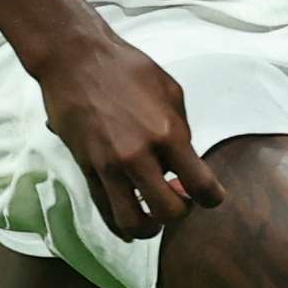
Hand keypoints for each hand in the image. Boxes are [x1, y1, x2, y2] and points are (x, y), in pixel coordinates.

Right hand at [27, 23, 221, 239]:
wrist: (75, 60)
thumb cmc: (127, 69)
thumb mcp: (171, 91)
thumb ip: (181, 129)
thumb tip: (183, 160)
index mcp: (167, 133)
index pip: (200, 184)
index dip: (212, 199)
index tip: (212, 198)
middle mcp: (138, 156)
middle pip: (169, 213)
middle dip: (181, 212)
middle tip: (180, 199)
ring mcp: (109, 166)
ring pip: (132, 223)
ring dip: (150, 227)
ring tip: (154, 215)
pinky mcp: (86, 169)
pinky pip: (105, 211)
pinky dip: (121, 223)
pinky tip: (131, 219)